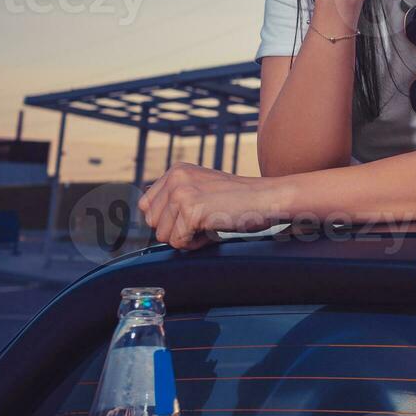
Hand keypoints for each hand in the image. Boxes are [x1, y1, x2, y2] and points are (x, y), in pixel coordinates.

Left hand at [137, 163, 277, 250]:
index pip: (147, 206)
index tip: (194, 216)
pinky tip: (213, 230)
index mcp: (176, 170)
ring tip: (210, 224)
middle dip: (176, 229)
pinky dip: (195, 244)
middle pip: (152, 223)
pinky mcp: (191, 210)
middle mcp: (175, 177)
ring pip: (163, 235)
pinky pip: (178, 243)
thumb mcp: (202, 187)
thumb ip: (175, 194)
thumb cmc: (241, 199)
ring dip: (186, 238)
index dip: (169, 220)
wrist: (268, 199)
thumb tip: (147, 213)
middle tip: (204, 221)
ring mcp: (182, 192)